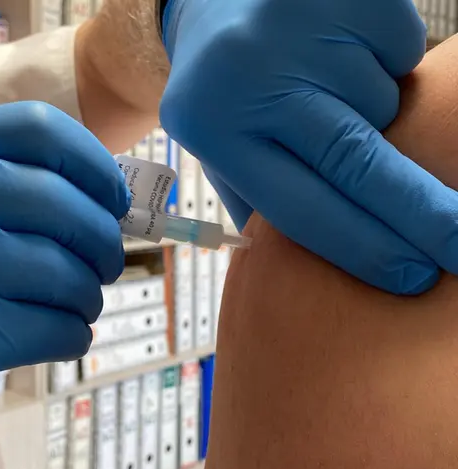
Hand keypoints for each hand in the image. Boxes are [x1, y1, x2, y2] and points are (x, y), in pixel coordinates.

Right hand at [0, 102, 129, 468]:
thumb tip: (97, 202)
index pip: (32, 128)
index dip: (91, 161)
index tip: (113, 197)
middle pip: (55, 200)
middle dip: (99, 238)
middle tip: (104, 263)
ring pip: (57, 270)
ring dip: (86, 294)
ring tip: (79, 305)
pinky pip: (47, 326)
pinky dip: (71, 333)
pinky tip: (64, 335)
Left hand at [159, 0, 457, 294]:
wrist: (222, 1)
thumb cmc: (227, 90)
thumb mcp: (220, 149)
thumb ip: (259, 201)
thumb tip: (319, 268)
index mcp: (214, 129)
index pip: (299, 207)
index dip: (362, 247)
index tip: (411, 276)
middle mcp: (252, 79)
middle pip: (355, 162)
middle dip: (418, 213)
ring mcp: (302, 32)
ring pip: (385, 106)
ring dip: (380, 117)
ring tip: (332, 97)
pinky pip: (403, 53)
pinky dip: (390, 67)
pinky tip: (345, 59)